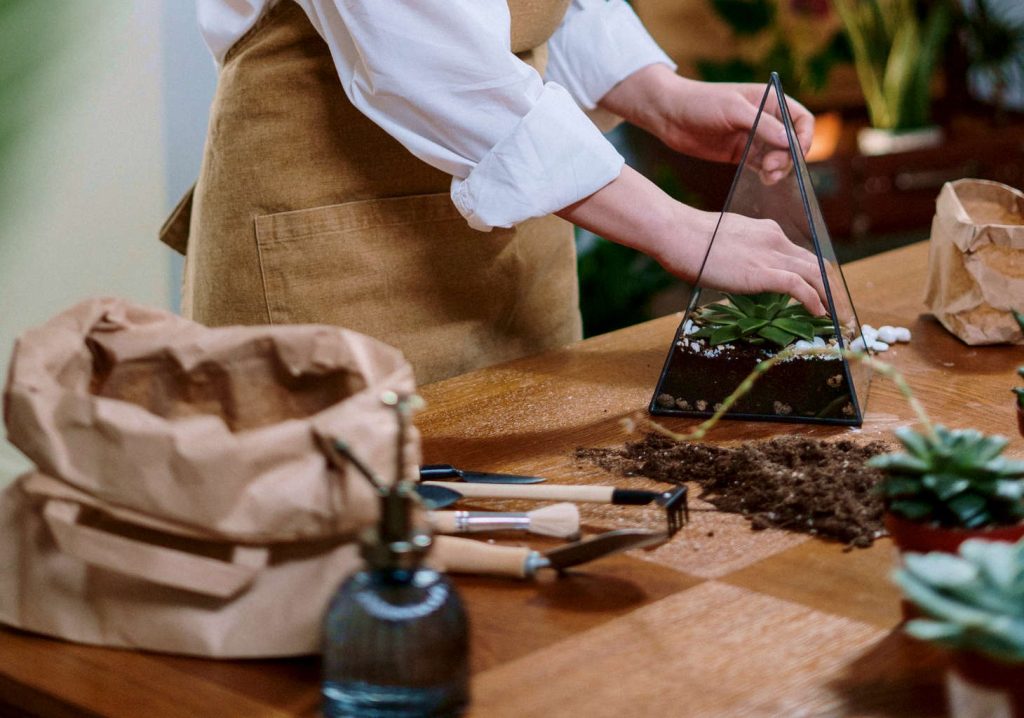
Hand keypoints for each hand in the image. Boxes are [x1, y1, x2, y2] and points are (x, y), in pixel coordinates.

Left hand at [600, 65, 814, 182]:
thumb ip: (762, 125)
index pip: (801, 119)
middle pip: (792, 142)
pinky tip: (764, 179)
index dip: (805, 136)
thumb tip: (790, 141)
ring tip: (768, 176)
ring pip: (779, 157)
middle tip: (772, 167)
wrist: (669, 115)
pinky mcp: (741, 154)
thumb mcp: (733, 110)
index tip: (797, 152)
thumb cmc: (700, 102)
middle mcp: (765, 119)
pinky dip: (768, 173)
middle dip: (789, 156)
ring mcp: (753, 138)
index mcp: (769, 100)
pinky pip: (762, 166)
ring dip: (779, 168)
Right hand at [659, 210, 827, 315]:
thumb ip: (742, 254)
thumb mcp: (726, 242)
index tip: (821, 294)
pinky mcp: (762, 271)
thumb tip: (740, 270)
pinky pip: (799, 287)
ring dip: (830, 298)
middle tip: (838, 309)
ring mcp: (770, 255)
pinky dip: (813, 301)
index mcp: (767, 232)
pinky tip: (819, 314)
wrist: (678, 233)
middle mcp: (776, 240)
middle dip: (831, 289)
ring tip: (836, 317)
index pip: (801, 256)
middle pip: (817, 265)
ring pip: (815, 275)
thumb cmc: (690, 240)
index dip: (816, 277)